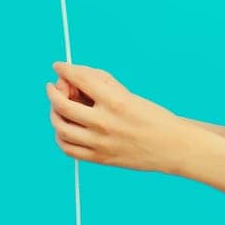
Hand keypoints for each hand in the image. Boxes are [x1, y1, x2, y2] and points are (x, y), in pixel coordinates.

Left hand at [46, 61, 202, 174]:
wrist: (171, 147)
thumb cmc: (152, 117)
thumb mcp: (129, 95)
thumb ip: (101, 85)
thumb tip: (75, 77)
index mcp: (116, 102)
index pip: (80, 80)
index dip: (65, 70)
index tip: (58, 66)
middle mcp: (105, 123)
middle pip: (62, 105)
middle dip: (53, 92)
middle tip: (55, 86)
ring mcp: (100, 143)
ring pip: (60, 128)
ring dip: (54, 113)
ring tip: (58, 107)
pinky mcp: (99, 158)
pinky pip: (68, 148)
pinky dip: (60, 136)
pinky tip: (65, 128)